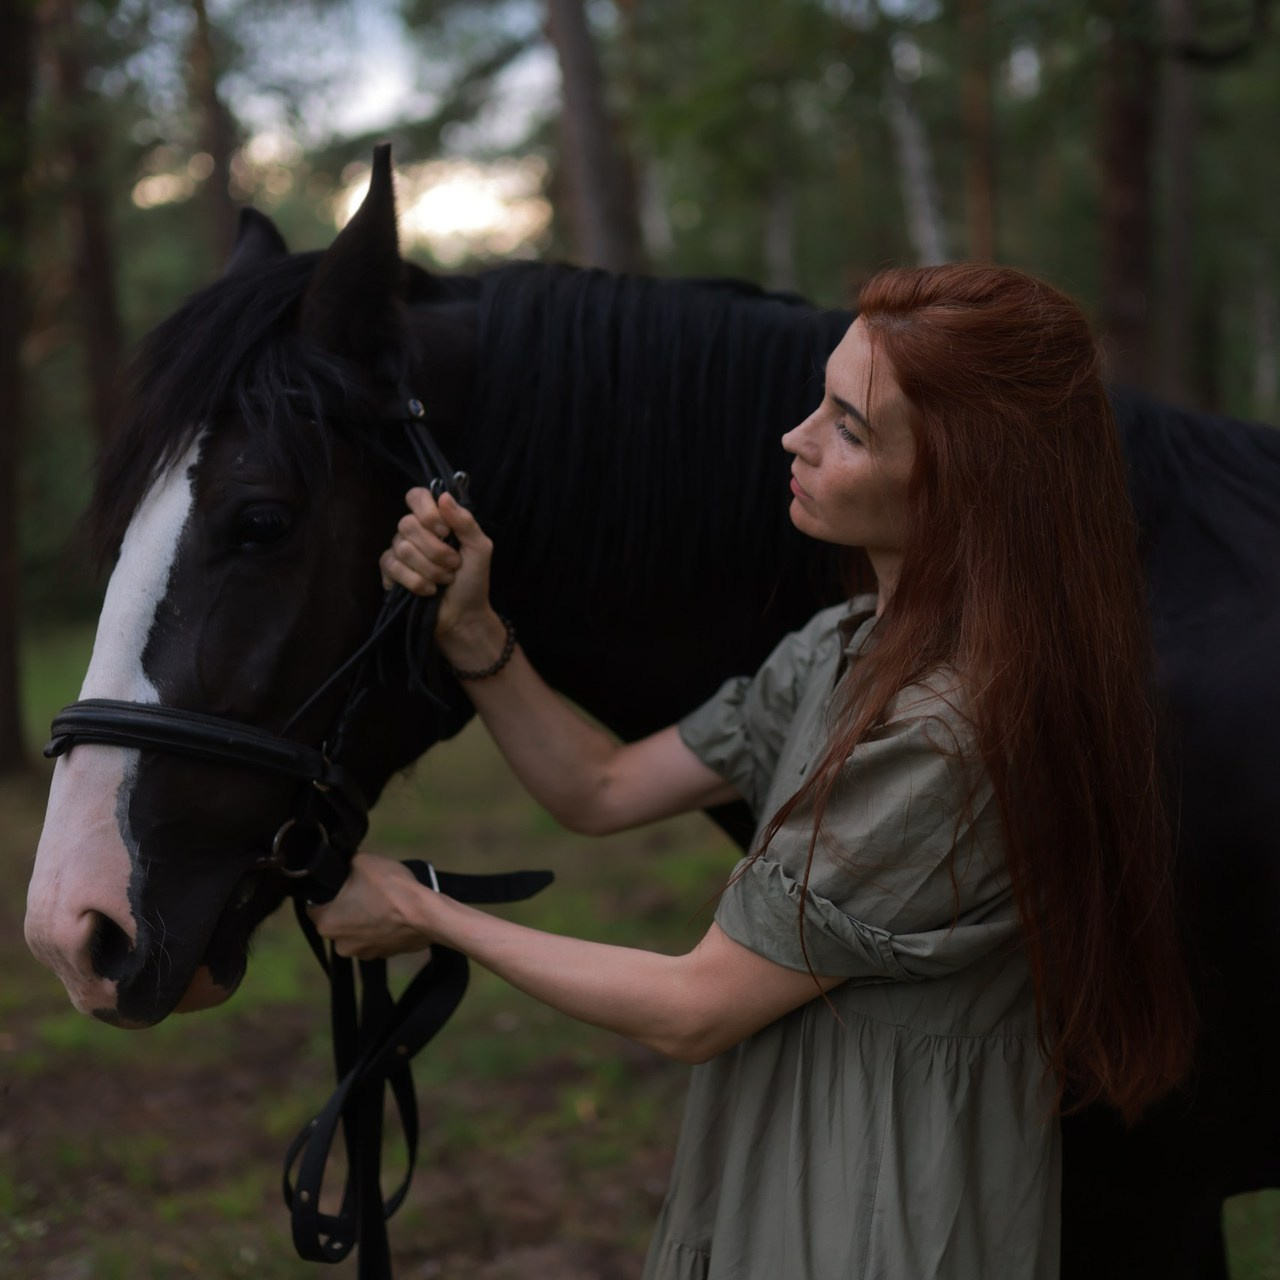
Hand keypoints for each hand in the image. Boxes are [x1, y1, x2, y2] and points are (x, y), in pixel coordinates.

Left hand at [307, 853, 437, 959]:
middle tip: (364, 889)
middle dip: (347, 906)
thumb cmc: (389, 887)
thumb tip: (345, 864)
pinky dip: (382, 928)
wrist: (426, 914)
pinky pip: (377, 938)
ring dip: (365, 919)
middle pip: (337, 920)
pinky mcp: (386, 955)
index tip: (339, 883)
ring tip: (383, 902)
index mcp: (327, 924)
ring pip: (357, 931)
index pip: (313, 906)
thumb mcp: (362, 861)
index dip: (325, 892)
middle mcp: (341, 945)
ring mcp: (365, 953)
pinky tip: (395, 914)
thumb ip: (346, 864)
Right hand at [380, 488, 494, 639]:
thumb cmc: (472, 579)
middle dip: (436, 550)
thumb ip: (465, 521)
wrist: (463, 614)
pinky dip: (416, 582)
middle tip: (454, 564)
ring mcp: (398, 551)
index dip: (427, 512)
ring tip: (445, 580)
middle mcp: (413, 532)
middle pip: (407, 524)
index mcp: (435, 521)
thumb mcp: (479, 548)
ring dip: (430, 569)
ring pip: (402, 548)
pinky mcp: (390, 573)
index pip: (416, 496)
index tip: (445, 531)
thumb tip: (444, 496)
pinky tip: (429, 590)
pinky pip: (392, 567)